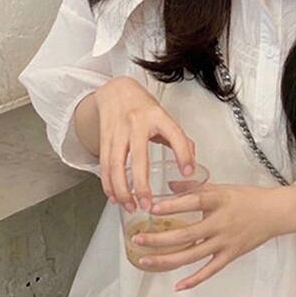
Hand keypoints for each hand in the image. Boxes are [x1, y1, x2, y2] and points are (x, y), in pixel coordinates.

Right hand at [93, 76, 195, 210]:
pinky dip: (108, 184)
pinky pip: (104, 165)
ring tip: (130, 206)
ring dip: (122, 189)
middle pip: (138, 157)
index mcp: (157, 117)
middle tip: (147, 204)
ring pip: (115, 164)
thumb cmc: (143, 107)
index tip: (188, 172)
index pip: (174, 135)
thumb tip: (191, 165)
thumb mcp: (165, 117)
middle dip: (141, 184)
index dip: (183, 154)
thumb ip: (180, 140)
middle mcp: (136, 124)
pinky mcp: (104, 138)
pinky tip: (114, 197)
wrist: (115, 90)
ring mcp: (118, 131)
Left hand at [132, 183, 283, 290]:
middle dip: (159, 239)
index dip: (172, 206)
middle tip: (137, 239)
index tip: (152, 209)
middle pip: (186, 234)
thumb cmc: (247, 198)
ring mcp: (226, 241)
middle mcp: (221, 222)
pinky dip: (194, 280)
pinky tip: (178, 285)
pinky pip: (210, 270)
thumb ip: (194, 188)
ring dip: (167, 259)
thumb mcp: (221, 187)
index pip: (193, 202)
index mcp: (219, 201)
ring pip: (192, 255)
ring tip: (145, 260)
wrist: (275, 213)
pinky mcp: (231, 255)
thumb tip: (168, 186)